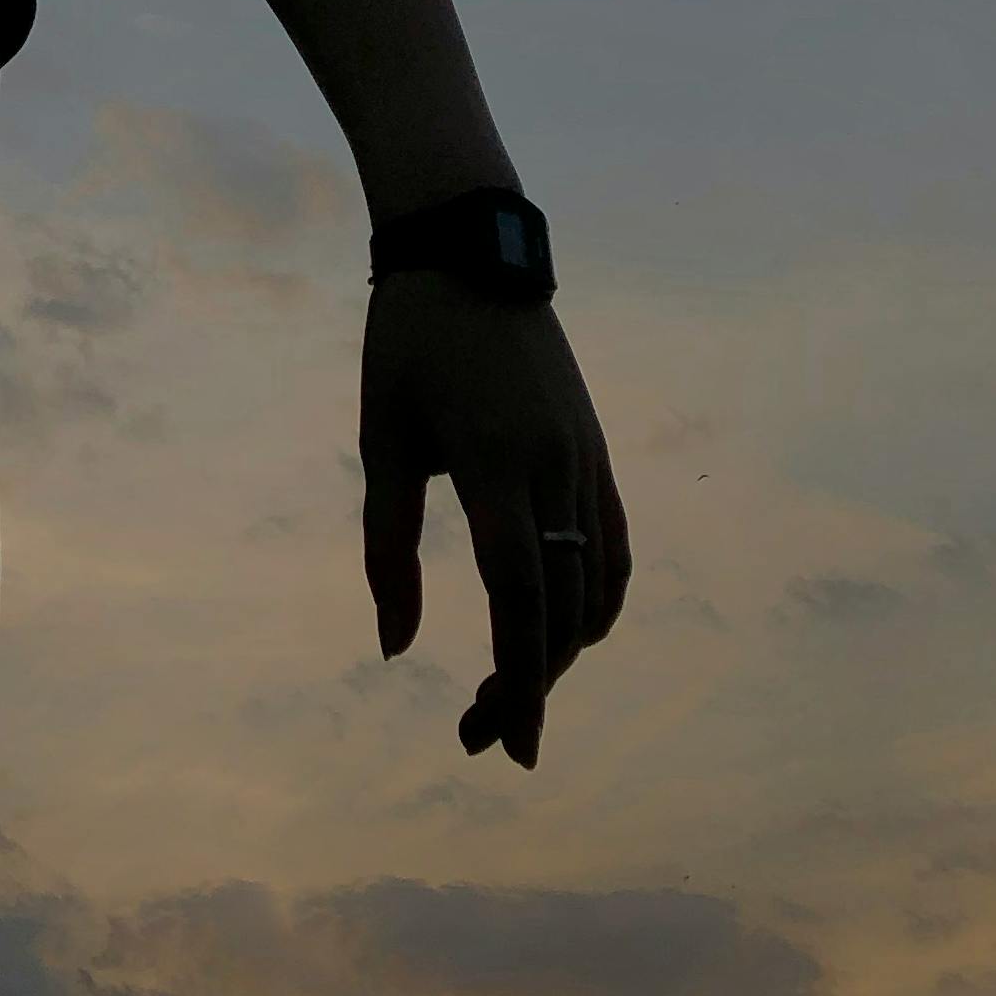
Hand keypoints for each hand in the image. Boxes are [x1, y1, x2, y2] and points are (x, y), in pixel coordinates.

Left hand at [359, 275, 630, 768]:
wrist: (471, 251)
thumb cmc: (407, 345)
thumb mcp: (382, 441)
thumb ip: (388, 547)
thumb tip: (393, 649)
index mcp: (496, 468)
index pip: (519, 600)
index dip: (516, 681)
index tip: (505, 745)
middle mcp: (555, 469)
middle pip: (560, 610)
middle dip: (527, 685)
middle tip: (477, 737)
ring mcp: (586, 458)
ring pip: (593, 585)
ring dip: (560, 652)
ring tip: (512, 691)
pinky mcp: (596, 448)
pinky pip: (612, 544)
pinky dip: (597, 599)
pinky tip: (571, 633)